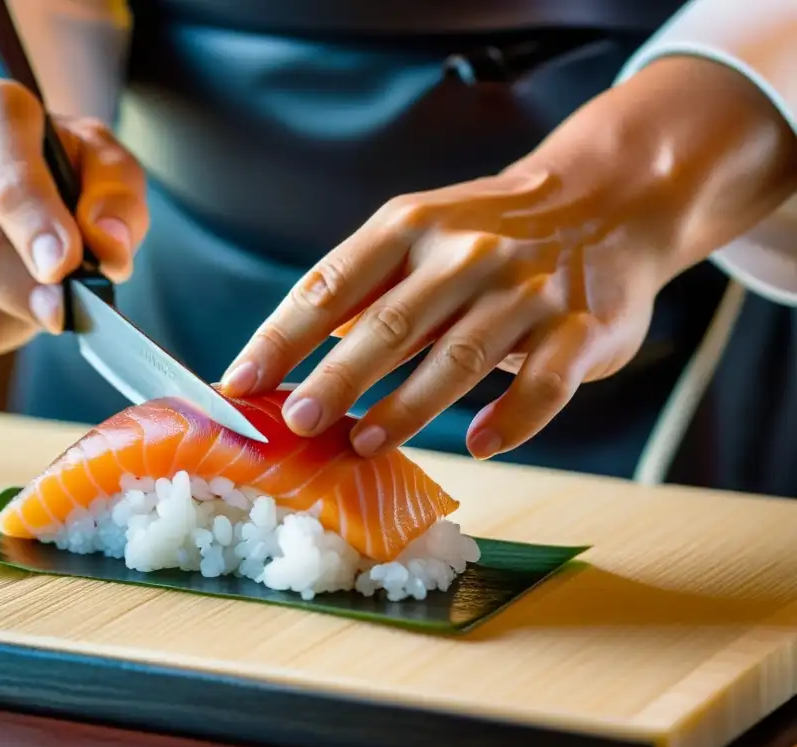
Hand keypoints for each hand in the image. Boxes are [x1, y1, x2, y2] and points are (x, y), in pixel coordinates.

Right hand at [0, 80, 148, 354]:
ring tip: (36, 295)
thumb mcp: (102, 166)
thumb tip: (110, 249)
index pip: (10, 185)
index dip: (38, 230)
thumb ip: (117, 200)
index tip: (64, 267)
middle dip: (34, 296)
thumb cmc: (53, 170)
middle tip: (67, 312)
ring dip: (17, 319)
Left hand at [222, 168, 662, 459]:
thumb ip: (363, 287)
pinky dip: (513, 420)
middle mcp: (465, 254)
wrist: (607, 200)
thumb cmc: (491, 229)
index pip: (331, 284)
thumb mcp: (419, 232)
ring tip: (363, 444)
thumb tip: (290, 352)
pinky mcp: (580, 327)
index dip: (281, 337)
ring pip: (458, 357)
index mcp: (411, 227)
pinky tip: (479, 445)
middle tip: (295, 424)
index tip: (239, 382)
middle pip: (389, 324)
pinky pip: (545, 384)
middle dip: (336, 379)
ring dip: (407, 407)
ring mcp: (525, 291)